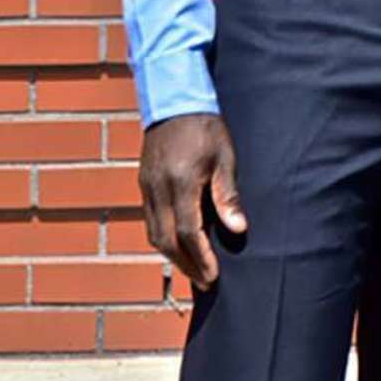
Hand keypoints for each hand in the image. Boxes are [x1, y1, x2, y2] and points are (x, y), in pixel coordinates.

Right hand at [139, 112, 246, 292]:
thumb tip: (237, 229)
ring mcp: (146, 184)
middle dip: (184, 264)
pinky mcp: (143, 180)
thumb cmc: (204, 127)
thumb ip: (227, 194)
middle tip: (204, 281)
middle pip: (165, 238)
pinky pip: (148, 217)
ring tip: (192, 267)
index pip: (187, 231)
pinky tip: (177, 241)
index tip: (213, 276)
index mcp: (180, 182)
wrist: (172, 99)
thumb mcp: (224, 157)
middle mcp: (158, 187)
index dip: (200, 258)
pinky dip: (162, 236)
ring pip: (152, 231)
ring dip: (171, 254)